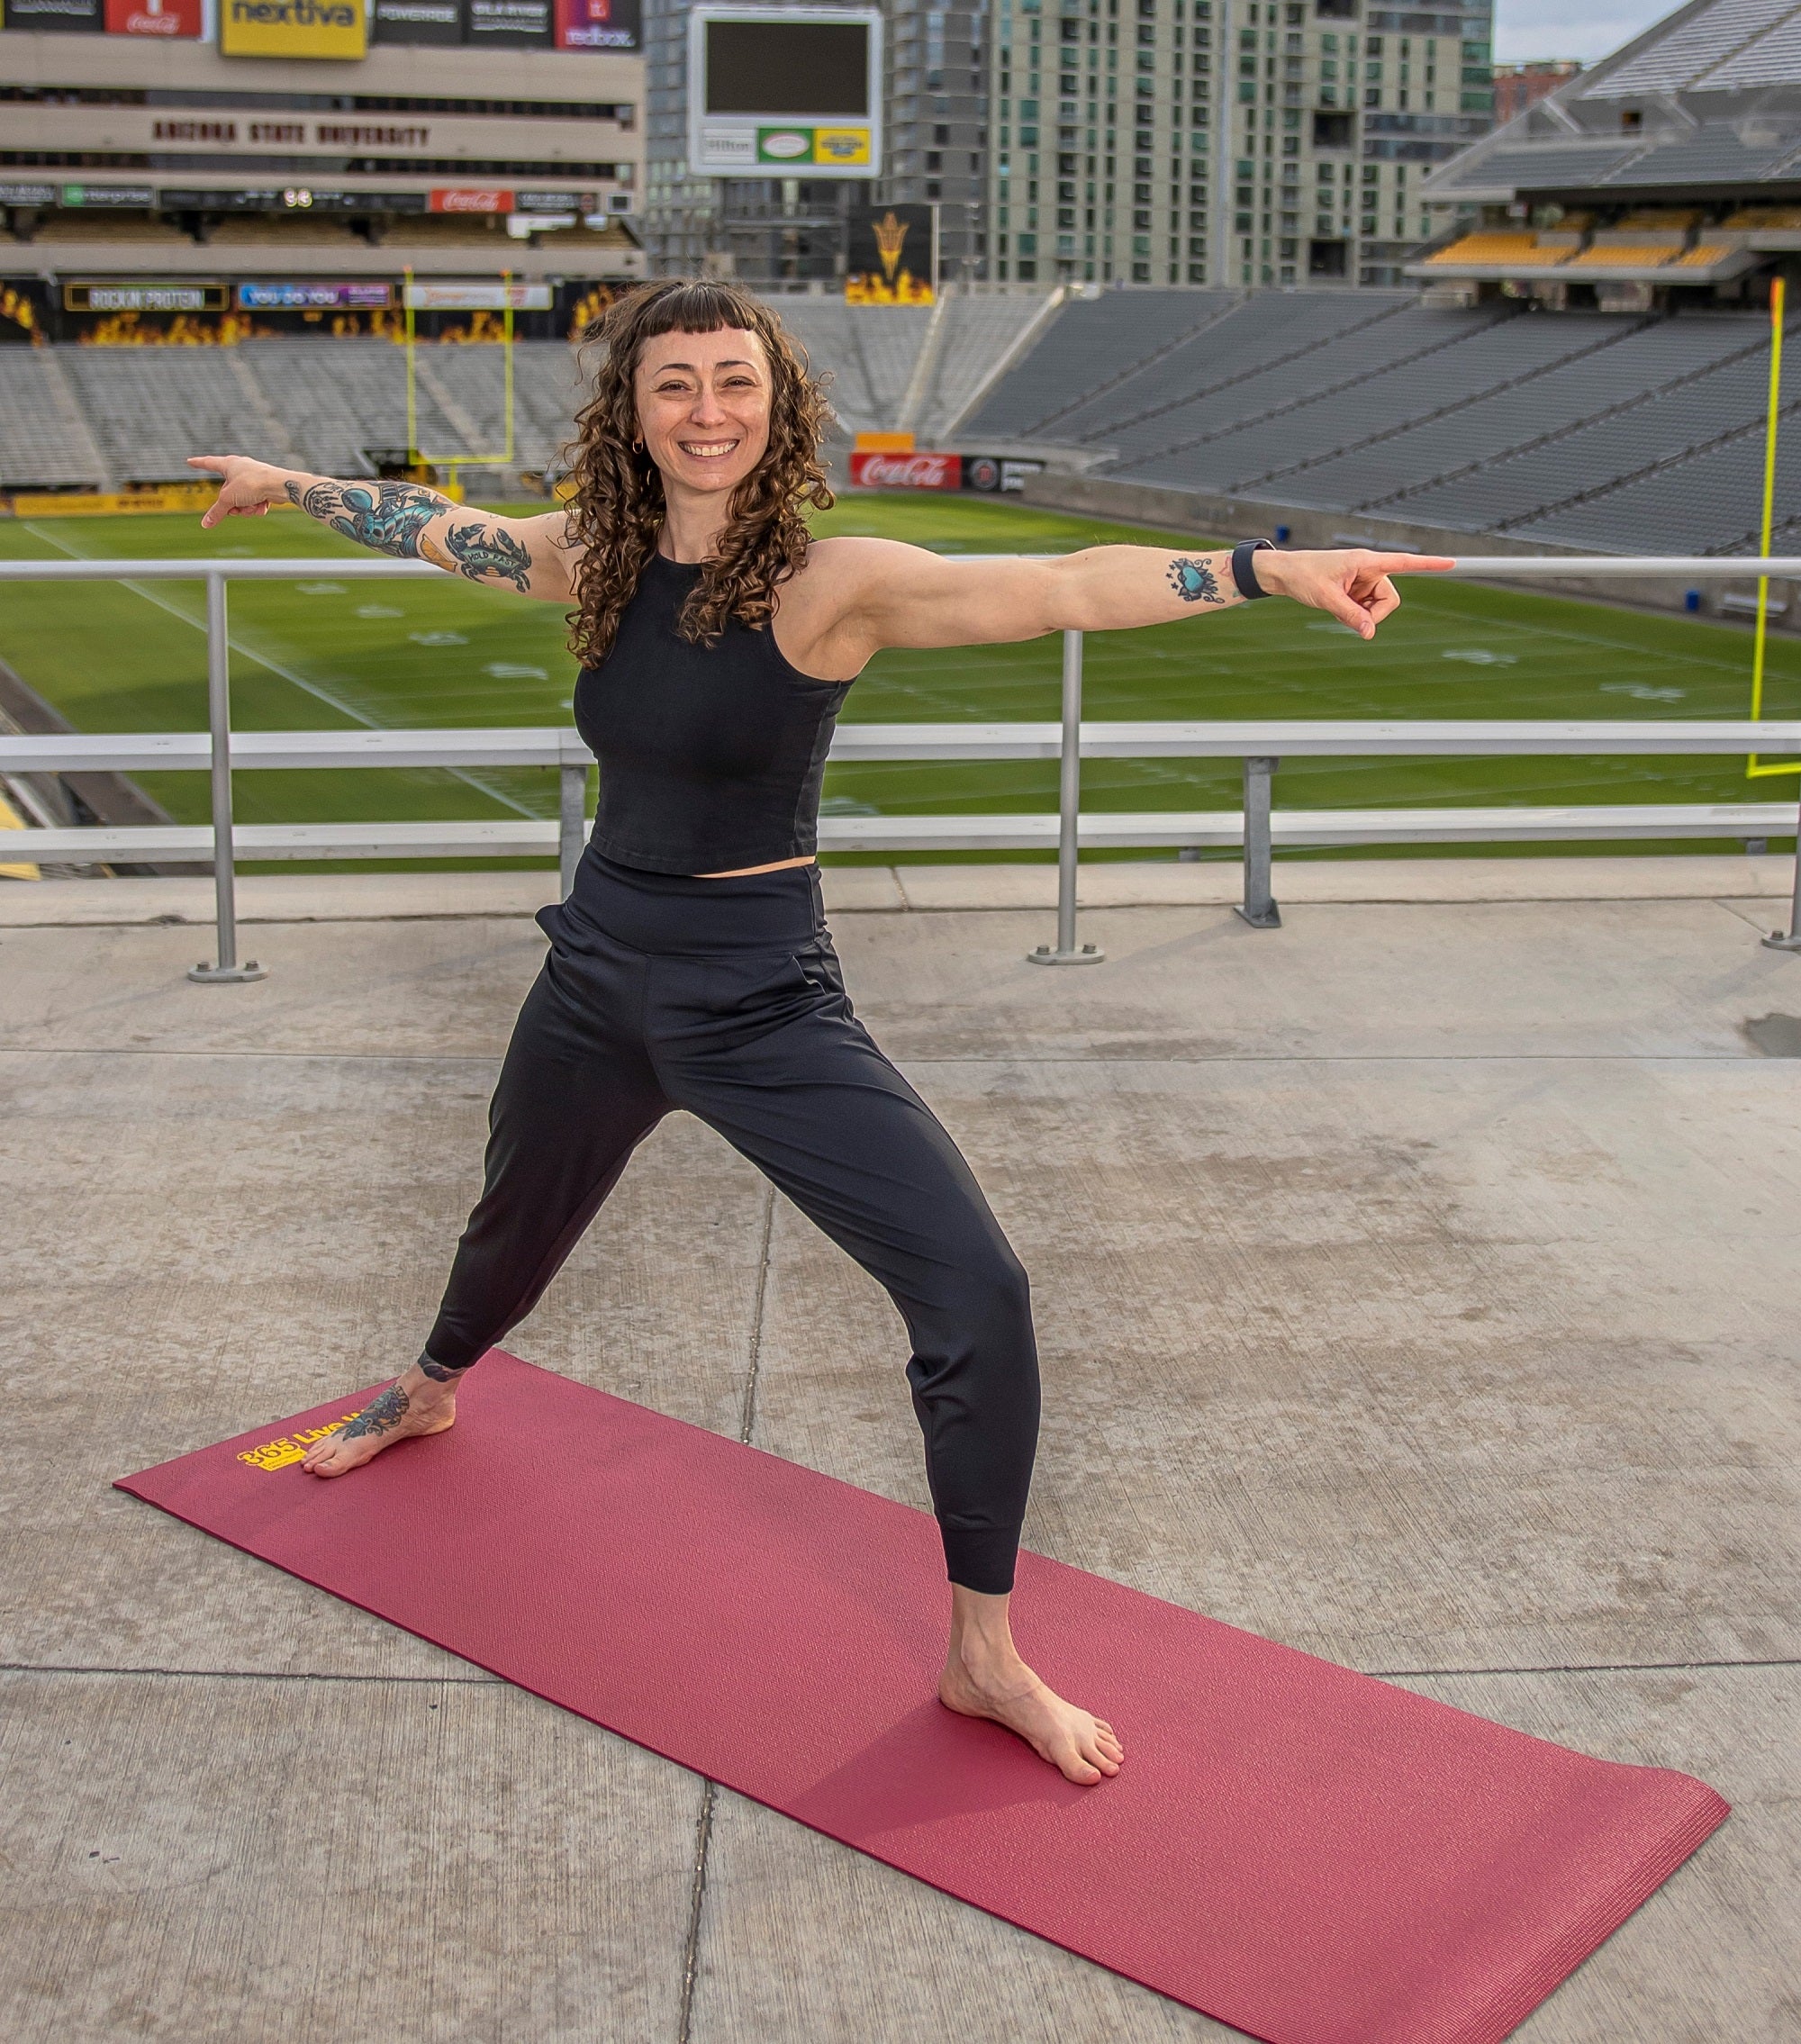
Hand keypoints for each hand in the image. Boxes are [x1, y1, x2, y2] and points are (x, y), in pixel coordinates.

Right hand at [189, 454, 294, 528]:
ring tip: (252, 505)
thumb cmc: (253, 484)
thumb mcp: (229, 499)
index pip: (208, 463)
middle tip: (236, 508)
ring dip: (245, 508)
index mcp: (229, 464)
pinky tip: (263, 505)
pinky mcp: (264, 488)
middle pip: (227, 493)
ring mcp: (253, 478)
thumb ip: (217, 512)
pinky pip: (254, 501)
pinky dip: (257, 506)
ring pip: (241, 500)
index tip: (190, 461)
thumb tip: (205, 524)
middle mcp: (241, 469)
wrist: (280, 485)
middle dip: (232, 505)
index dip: (198, 463)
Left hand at [1256, 547, 1453, 639]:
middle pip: (1390, 599)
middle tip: (1353, 619)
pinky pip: (1366, 609)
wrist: (1285, 574)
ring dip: (1362, 615)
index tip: (1452, 563)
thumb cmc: (1304, 576)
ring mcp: (1363, 581)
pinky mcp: (1357, 590)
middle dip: (1375, 614)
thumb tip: (1370, 633)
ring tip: (1338, 607)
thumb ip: (1351, 615)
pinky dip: (1355, 614)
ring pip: (1378, 607)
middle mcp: (1369, 569)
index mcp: (1366, 562)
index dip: (1429, 565)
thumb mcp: (1326, 598)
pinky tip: (1337, 607)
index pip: (1404, 562)